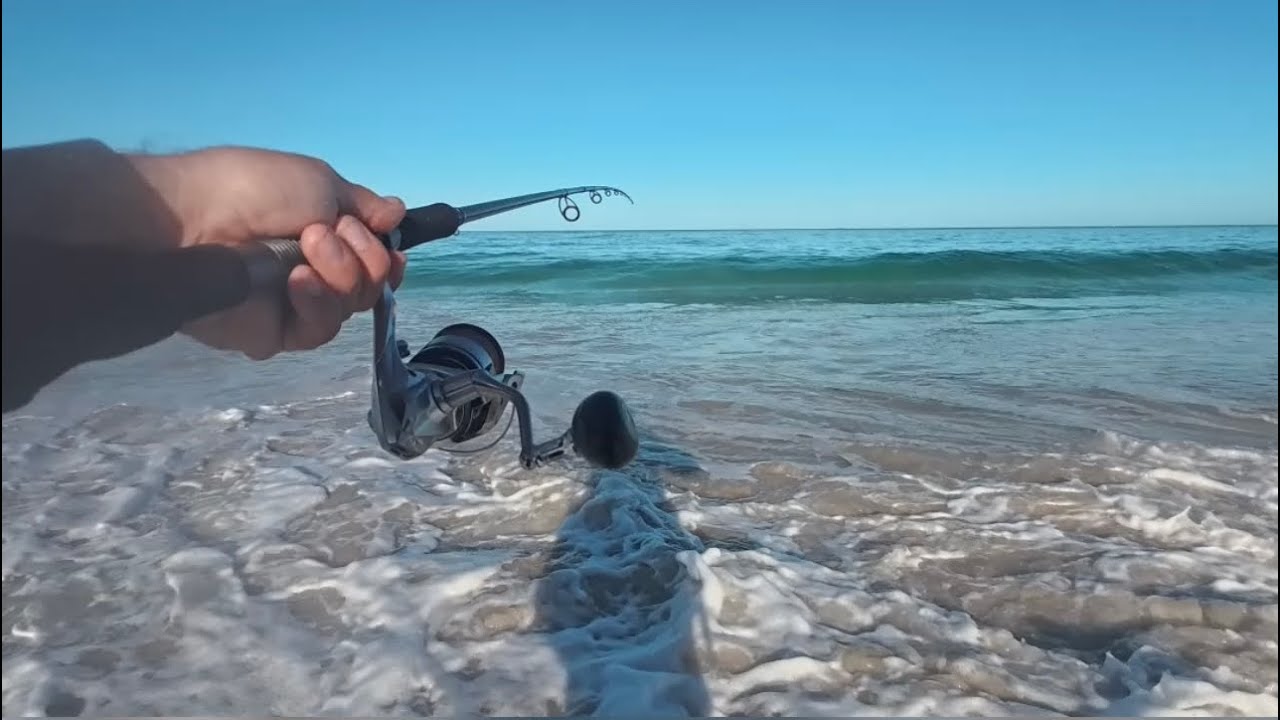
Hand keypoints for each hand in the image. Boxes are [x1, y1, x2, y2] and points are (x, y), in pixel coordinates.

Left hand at [136, 146, 407, 359]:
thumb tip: (398, 211)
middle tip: (325, 232)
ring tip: (309, 246)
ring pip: (347, 309)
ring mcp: (290, 306)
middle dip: (361, 257)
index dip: (385, 258)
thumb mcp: (320, 182)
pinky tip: (298, 280)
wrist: (195, 217)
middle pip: (367, 286)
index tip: (389, 244)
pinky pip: (316, 331)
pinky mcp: (271, 334)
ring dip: (341, 274)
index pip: (370, 262)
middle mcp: (310, 273)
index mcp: (320, 237)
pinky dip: (318, 304)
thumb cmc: (253, 189)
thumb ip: (363, 205)